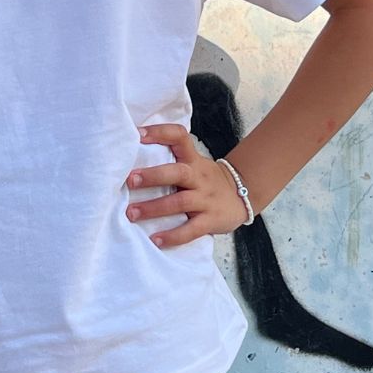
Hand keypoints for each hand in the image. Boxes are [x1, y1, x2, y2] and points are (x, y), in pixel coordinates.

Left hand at [126, 123, 251, 245]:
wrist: (243, 196)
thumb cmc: (206, 180)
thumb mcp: (194, 164)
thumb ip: (171, 160)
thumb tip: (131, 157)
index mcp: (193, 160)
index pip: (179, 137)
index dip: (160, 133)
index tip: (137, 134)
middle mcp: (199, 177)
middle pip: (177, 172)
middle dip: (153, 176)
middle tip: (130, 180)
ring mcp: (206, 199)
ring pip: (180, 202)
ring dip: (155, 208)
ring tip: (132, 213)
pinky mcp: (211, 221)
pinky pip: (191, 229)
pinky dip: (173, 236)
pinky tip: (155, 240)